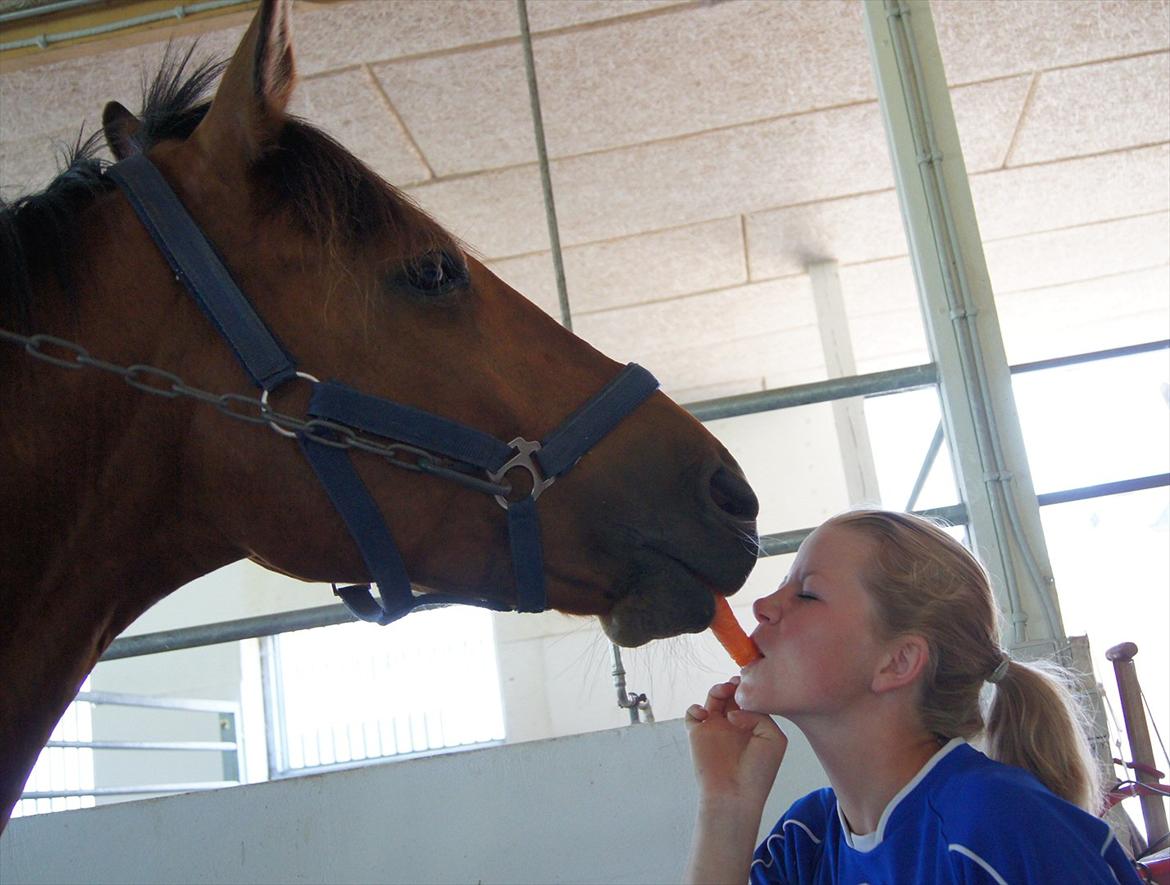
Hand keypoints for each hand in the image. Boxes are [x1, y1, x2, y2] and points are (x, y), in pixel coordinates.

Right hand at [685, 677, 787, 809]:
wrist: (735, 794)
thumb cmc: (758, 771)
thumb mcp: (773, 738)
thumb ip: (759, 716)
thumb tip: (733, 713)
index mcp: (752, 725)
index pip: (749, 699)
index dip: (749, 688)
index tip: (751, 683)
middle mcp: (733, 724)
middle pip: (731, 694)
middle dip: (734, 684)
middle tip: (737, 683)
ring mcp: (714, 728)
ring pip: (712, 698)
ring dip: (717, 689)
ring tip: (723, 692)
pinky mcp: (697, 734)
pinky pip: (692, 714)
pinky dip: (695, 708)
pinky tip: (706, 714)